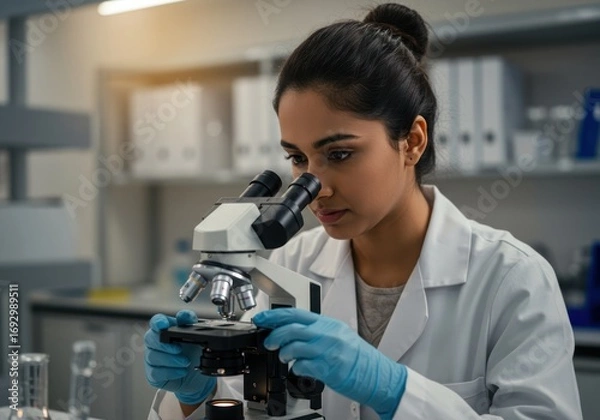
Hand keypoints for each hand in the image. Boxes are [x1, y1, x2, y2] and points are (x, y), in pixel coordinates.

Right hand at [144, 310, 215, 404]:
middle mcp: (156, 342)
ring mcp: (152, 358)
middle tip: (179, 349)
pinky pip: (156, 372)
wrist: (196, 373)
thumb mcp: (196, 335)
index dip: (158, 322)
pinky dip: (171, 372)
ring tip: (186, 362)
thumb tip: (185, 315)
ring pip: (152, 356)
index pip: (156, 321)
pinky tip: (182, 371)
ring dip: (171, 360)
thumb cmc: (193, 351)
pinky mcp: (153, 374)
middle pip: (150, 338)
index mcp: (166, 329)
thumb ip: (190, 322)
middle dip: (164, 345)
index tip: (163, 324)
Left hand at [253, 308, 406, 418]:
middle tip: (268, 342)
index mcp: (328, 324)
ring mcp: (328, 351)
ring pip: (294, 347)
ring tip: (284, 357)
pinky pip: (303, 367)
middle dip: (274, 335)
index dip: (274, 316)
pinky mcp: (328, 369)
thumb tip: (292, 331)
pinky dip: (296, 368)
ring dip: (283, 353)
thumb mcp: (339, 335)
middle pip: (292, 328)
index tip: (261, 319)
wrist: (378, 375)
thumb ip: (317, 331)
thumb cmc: (359, 358)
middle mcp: (328, 335)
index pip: (296, 314)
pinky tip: (298, 369)